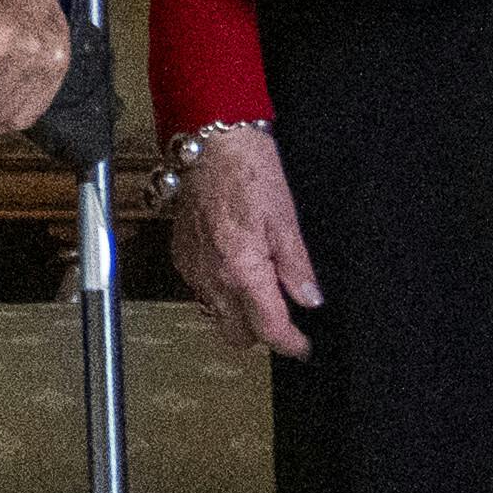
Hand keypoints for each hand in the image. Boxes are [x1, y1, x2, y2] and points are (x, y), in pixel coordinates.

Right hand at [167, 123, 319, 362]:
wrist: (209, 145)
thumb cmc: (248, 172)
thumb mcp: (286, 219)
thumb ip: (297, 266)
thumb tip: (310, 299)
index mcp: (243, 270)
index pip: (268, 329)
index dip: (290, 344)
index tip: (303, 347)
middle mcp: (213, 277)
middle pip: (237, 335)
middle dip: (262, 334)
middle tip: (285, 316)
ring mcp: (193, 269)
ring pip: (217, 315)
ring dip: (240, 314)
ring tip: (262, 289)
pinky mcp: (182, 257)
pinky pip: (202, 292)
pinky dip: (221, 292)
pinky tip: (237, 269)